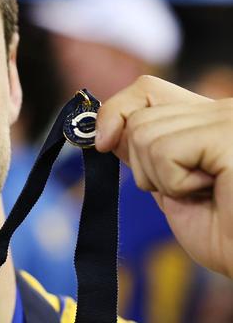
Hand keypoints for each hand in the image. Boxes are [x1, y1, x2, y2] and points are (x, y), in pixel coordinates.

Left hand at [95, 75, 232, 277]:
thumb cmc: (224, 234)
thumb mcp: (169, 185)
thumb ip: (144, 153)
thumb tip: (103, 129)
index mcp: (208, 116)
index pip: (146, 89)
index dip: (116, 113)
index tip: (102, 143)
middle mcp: (221, 108)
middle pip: (137, 117)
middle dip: (145, 165)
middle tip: (187, 191)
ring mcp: (226, 117)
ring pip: (143, 133)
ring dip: (162, 178)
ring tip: (205, 193)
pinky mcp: (227, 134)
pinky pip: (164, 151)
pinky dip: (176, 184)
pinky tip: (213, 193)